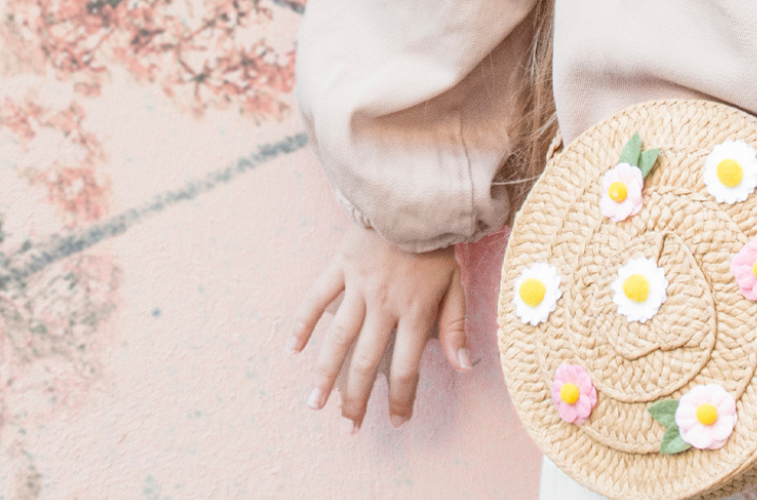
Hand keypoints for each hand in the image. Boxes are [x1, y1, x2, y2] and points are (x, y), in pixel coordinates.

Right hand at [287, 224, 471, 432]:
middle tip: (349, 426)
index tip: (397, 421)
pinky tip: (293, 349)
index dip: (401, 397)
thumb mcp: (456, 285)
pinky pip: (316, 299)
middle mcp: (384, 305)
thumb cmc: (438, 247)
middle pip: (367, 361)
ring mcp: (359, 287)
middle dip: (357, 398)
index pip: (406, 367)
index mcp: (415, 312)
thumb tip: (463, 367)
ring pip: (338, 338)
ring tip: (313, 403)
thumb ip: (455, 327)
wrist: (416, 200)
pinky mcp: (340, 268)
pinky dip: (303, 323)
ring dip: (324, 374)